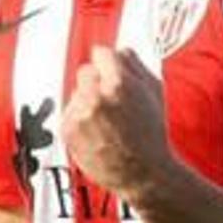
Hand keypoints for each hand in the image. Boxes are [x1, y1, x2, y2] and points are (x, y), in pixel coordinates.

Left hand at [61, 46, 176, 200]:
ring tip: (107, 123)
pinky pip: (69, 112)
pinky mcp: (68, 130)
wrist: (143, 174)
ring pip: (77, 92)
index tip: (111, 71)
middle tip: (112, 103)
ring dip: (88, 101)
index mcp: (119, 82)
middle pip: (86, 71)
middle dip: (97, 82)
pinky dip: (79, 120)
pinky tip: (97, 133)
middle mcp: (96, 95)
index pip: (101, 53)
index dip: (108, 63)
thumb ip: (136, 65)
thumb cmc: (152, 133)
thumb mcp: (155, 92)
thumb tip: (119, 49)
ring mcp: (80, 113)